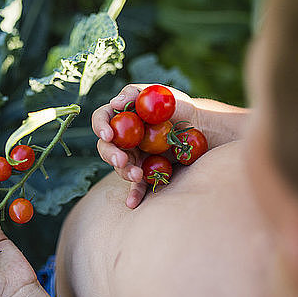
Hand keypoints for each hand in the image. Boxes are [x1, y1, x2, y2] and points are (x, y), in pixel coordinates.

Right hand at [91, 84, 197, 208]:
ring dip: (124, 171)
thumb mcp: (158, 93)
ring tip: (136, 175)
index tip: (108, 134)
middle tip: (121, 160)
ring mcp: (132, 156)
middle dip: (110, 154)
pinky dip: (134, 193)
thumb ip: (135, 94)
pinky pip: (136, 184)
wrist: (197, 126)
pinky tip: (132, 203)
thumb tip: (116, 102)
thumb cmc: (175, 105)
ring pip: (120, 166)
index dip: (100, 126)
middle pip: (105, 146)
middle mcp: (121, 138)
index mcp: (120, 116)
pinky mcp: (143, 171)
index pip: (101, 119)